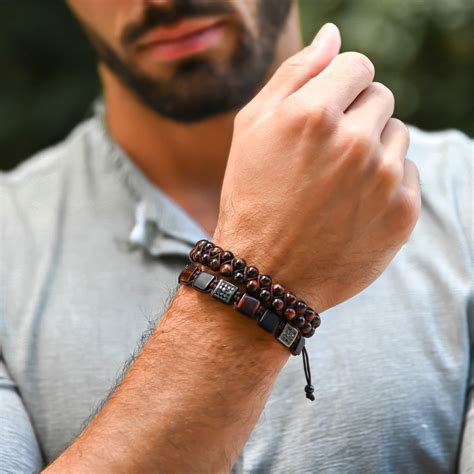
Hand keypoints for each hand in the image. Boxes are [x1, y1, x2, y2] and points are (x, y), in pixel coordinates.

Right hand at [213, 23, 420, 312]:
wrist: (267, 271)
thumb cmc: (252, 197)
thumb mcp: (252, 129)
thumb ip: (294, 74)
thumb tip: (333, 34)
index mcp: (313, 115)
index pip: (356, 65)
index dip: (339, 85)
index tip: (326, 110)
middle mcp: (354, 142)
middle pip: (380, 97)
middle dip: (355, 115)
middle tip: (324, 154)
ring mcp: (383, 179)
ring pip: (396, 134)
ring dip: (371, 148)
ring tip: (336, 182)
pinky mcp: (402, 211)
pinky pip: (406, 172)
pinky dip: (385, 181)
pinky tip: (352, 204)